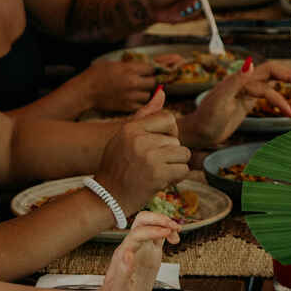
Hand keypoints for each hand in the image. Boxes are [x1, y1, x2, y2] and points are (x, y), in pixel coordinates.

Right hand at [85, 55, 159, 114]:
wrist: (85, 91)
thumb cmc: (95, 74)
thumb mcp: (112, 63)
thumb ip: (128, 65)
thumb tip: (139, 66)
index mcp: (130, 69)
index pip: (151, 68)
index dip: (150, 69)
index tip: (148, 71)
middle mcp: (133, 83)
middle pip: (154, 82)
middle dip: (151, 81)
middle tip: (146, 81)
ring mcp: (131, 96)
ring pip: (149, 95)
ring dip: (146, 92)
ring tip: (139, 91)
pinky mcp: (127, 106)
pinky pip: (141, 105)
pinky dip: (140, 103)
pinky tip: (134, 99)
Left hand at [93, 210, 180, 290]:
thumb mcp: (118, 290)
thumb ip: (123, 272)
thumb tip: (128, 253)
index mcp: (124, 253)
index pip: (138, 233)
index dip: (153, 230)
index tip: (167, 233)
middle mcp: (132, 248)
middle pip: (143, 221)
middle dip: (159, 219)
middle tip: (173, 228)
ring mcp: (141, 250)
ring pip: (151, 225)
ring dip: (165, 223)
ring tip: (177, 232)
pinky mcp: (148, 255)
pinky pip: (158, 237)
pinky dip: (168, 233)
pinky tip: (175, 239)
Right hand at [95, 89, 191, 215]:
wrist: (106, 198)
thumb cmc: (117, 166)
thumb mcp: (124, 137)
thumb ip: (144, 115)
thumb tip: (163, 91)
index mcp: (131, 129)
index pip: (168, 118)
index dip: (170, 132)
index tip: (161, 145)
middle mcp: (140, 140)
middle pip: (176, 139)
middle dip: (171, 153)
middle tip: (153, 165)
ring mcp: (149, 157)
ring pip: (183, 153)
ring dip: (175, 165)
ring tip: (158, 172)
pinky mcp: (157, 174)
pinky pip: (184, 169)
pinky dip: (177, 177)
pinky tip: (162, 181)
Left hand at [181, 60, 290, 148]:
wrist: (198, 133)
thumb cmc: (206, 118)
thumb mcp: (220, 100)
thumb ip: (235, 81)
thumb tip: (250, 64)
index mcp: (241, 78)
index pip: (270, 72)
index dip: (287, 77)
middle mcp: (245, 82)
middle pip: (273, 72)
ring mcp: (247, 92)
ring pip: (272, 82)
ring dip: (289, 83)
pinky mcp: (247, 102)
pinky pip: (268, 95)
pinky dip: (281, 97)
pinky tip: (290, 102)